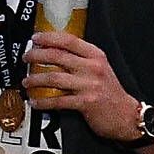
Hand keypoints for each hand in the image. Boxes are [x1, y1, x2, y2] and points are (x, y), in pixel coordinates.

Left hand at [27, 29, 144, 136]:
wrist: (127, 116)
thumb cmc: (111, 93)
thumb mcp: (101, 68)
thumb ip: (82, 59)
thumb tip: (55, 52)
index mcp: (96, 56)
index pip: (68, 40)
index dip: (49, 37)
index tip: (35, 38)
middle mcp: (93, 67)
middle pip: (57, 56)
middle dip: (36, 56)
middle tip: (26, 58)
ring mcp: (89, 85)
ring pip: (54, 78)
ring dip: (36, 79)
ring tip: (26, 81)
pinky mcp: (86, 103)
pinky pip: (58, 100)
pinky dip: (43, 101)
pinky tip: (36, 101)